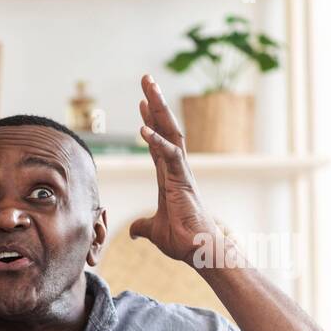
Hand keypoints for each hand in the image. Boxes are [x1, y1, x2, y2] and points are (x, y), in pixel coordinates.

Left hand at [128, 74, 229, 268]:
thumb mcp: (153, 231)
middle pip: (165, 128)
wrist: (198, 251)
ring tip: (148, 88)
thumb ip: (142, 226)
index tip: (142, 102)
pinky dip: (156, 141)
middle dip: (155, 103)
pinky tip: (143, 128)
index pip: (157, 142)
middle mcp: (177, 169)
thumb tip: (132, 231)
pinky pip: (169, 155)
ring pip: (170, 133)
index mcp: (169, 176)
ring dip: (159, 109)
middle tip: (146, 80)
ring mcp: (181, 172)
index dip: (151, 121)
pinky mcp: (183, 180)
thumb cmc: (182, 240)